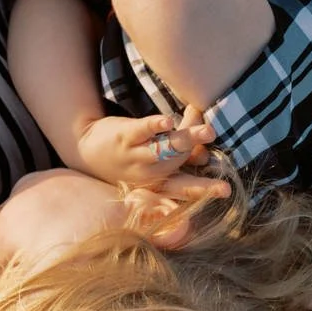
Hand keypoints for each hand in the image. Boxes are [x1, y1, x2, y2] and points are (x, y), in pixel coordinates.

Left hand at [73, 107, 214, 188]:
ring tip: (206, 131)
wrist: (86, 149)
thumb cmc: (129, 157)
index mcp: (157, 184)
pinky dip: (156, 125)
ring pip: (165, 148)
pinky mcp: (124, 136)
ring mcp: (135, 155)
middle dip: (197, 152)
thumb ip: (181, 151)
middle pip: (177, 162)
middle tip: (216, 141)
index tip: (225, 190)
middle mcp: (147, 174)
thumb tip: (207, 137)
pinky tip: (168, 121)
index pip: (184, 188)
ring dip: (186, 138)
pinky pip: (142, 130)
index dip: (205, 189)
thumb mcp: (153, 164)